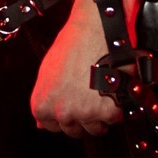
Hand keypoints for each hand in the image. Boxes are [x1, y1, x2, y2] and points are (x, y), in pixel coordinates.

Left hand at [30, 0, 133, 138]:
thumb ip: (45, 99)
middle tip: (89, 96)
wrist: (97, 27)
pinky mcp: (107, 110)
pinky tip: (112, 88)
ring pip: (95, 129)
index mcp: (42, 104)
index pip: (50, 126)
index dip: (63, 116)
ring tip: (102, 91)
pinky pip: (114, 118)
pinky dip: (117, 106)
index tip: (72, 106)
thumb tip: (41, 124)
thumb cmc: (73, 43)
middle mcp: (61, 112)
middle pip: (73, 130)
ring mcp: (84, 113)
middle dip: (82, 116)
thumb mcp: (47, 71)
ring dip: (100, 114)